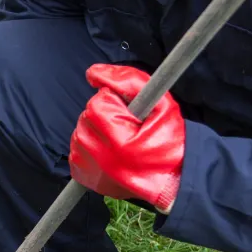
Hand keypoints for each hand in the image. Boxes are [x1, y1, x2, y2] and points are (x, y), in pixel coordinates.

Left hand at [69, 64, 184, 212]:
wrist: (175, 177)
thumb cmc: (171, 140)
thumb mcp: (162, 103)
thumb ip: (128, 80)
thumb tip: (93, 73)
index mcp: (120, 143)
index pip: (98, 104)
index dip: (115, 102)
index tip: (131, 114)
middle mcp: (102, 160)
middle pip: (86, 118)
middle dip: (105, 115)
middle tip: (128, 127)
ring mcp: (92, 172)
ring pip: (79, 133)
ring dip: (96, 130)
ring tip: (120, 138)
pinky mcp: (86, 179)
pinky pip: (76, 151)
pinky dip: (89, 146)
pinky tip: (109, 149)